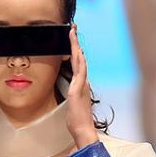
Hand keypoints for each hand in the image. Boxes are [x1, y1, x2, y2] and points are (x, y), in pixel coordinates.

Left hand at [66, 24, 98, 147]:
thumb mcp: (74, 103)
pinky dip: (79, 59)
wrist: (83, 129)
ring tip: (72, 32)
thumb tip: (73, 92)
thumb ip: (75, 95)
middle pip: (79, 57)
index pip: (77, 63)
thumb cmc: (78, 119)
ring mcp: (82, 83)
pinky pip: (79, 70)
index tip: (73, 39)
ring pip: (79, 59)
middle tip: (72, 27)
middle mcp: (83, 81)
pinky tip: (77, 50)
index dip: (75, 50)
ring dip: (75, 45)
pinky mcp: (79, 88)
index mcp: (81, 84)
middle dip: (75, 41)